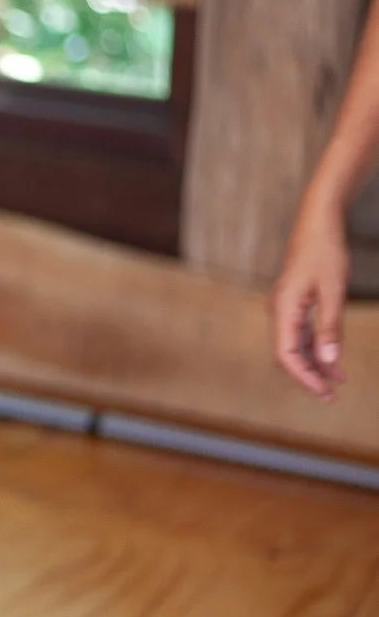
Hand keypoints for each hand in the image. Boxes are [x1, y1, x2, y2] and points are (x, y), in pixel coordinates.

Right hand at [272, 193, 348, 400]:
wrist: (318, 220)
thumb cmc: (325, 251)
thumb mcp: (333, 290)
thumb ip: (330, 328)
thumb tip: (328, 362)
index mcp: (283, 308)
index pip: (286, 355)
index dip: (305, 378)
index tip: (326, 393)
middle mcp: (278, 311)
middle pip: (287, 355)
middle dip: (309, 377)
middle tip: (332, 396)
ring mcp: (284, 307)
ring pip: (295, 346)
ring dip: (315, 364)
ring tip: (338, 381)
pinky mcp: (293, 303)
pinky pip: (300, 334)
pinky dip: (316, 348)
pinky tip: (333, 359)